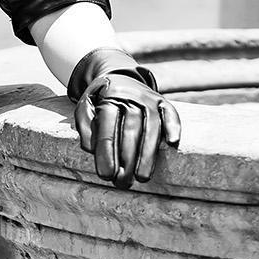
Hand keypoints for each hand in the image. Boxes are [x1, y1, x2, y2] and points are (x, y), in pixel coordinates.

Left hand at [74, 70, 183, 188]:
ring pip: (151, 127)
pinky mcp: (162, 101)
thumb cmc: (100, 100)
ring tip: (143, 177)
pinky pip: (170, 113)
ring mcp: (149, 99)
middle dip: (127, 159)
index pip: (107, 128)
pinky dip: (173, 126)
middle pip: (130, 131)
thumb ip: (85, 126)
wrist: (119, 75)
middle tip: (123, 182)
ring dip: (148, 154)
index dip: (106, 153)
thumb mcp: (85, 107)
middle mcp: (131, 97)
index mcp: (109, 98)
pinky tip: (173, 143)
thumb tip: (90, 148)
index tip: (105, 175)